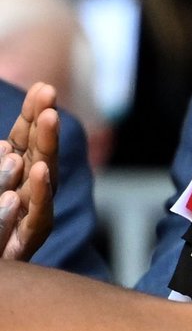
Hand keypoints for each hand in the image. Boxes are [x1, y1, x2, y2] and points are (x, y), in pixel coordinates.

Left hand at [0, 82, 58, 260]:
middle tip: (48, 93)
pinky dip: (39, 192)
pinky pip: (34, 216)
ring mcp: (29, 217)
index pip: (26, 139)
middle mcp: (28, 194)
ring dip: (46, 147)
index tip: (42, 88)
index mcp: (15, 177)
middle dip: (44, 122)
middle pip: (38, 151)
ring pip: (42, 178)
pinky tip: (39, 170)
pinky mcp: (24, 242)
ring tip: (48, 119)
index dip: (33, 114)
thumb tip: (2, 145)